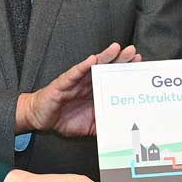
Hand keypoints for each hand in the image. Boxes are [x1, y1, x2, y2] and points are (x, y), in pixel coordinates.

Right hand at [17, 43, 139, 136]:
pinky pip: (74, 73)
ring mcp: (76, 82)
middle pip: (107, 68)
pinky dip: (83, 66)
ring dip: (105, 57)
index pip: (114, 78)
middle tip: (134, 52)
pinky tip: (92, 60)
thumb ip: (106, 125)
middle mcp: (88, 83)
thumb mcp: (91, 126)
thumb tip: (123, 133)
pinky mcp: (63, 84)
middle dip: (121, 60)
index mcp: (96, 91)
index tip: (140, 65)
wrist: (40, 120)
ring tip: (116, 49)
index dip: (126, 71)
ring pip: (93, 66)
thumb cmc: (64, 119)